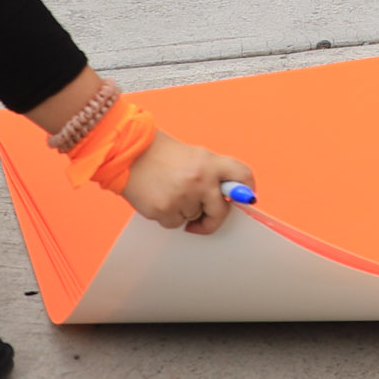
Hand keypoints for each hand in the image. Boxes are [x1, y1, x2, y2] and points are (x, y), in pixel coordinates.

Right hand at [116, 130, 252, 234]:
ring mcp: (182, 196)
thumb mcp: (196, 157)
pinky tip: (161, 200)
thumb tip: (231, 196)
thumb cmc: (164, 156)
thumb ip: (214, 174)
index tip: (245, 199)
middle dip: (214, 218)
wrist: (131, 154)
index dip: (247, 190)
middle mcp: (200, 179)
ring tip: (171, 192)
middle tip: (205, 216)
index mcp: (211, 163)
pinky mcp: (164, 210)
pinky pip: (175, 224)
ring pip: (194, 217)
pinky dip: (169, 217)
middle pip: (221, 211)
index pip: (243, 176)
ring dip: (186, 212)